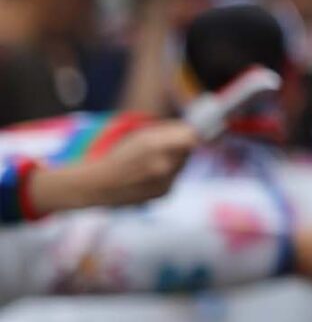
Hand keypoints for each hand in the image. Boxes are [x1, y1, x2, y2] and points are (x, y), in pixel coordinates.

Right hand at [25, 121, 200, 214]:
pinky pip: (175, 177)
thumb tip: (196, 128)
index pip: (193, 137)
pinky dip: (169, 173)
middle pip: (189, 150)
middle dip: (183, 144)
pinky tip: (150, 174)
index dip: (199, 132)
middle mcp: (164, 165)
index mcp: (156, 145)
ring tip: (152, 160)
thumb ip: (170, 131)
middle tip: (168, 144)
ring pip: (183, 164)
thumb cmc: (118, 155)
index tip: (203, 129)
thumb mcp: (142, 135)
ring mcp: (165, 182)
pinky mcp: (165, 193)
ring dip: (176, 159)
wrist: (97, 185)